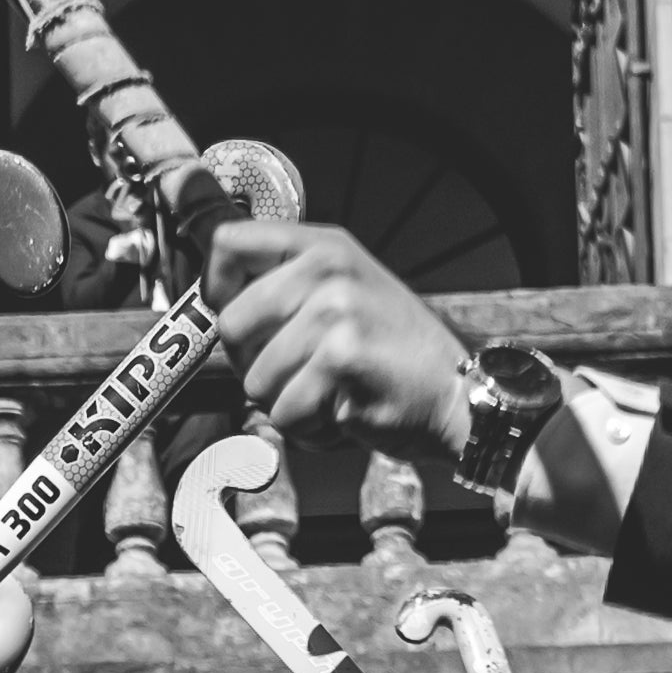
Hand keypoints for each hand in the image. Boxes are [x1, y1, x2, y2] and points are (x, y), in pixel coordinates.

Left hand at [206, 220, 475, 454]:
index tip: (238, 318)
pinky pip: (285, 414)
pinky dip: (310, 430)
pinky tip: (345, 413)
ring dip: (288, 404)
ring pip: (255, 381)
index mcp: (323, 247)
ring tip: (332, 393)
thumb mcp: (344, 295)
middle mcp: (328, 270)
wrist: (455, 395)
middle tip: (302, 373)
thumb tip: (216, 302)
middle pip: (231, 326)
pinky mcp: (341, 360)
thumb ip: (286, 289)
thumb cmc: (393, 356)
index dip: (216, 288)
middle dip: (255, 366)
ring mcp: (335, 312)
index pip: (229, 242)